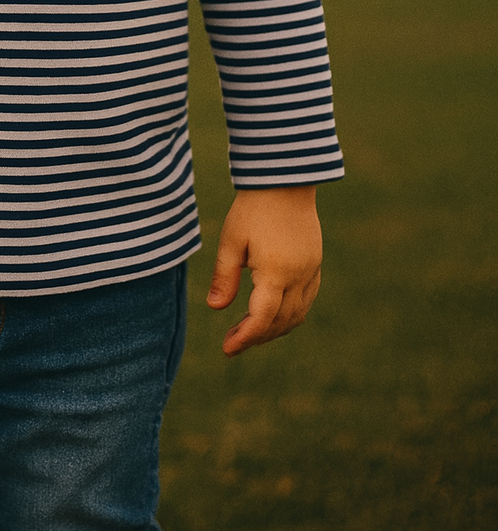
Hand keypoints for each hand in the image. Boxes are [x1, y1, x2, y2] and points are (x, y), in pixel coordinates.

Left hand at [206, 186, 321, 356]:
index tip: (227, 350)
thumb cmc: (252, 208)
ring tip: (249, 330)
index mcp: (276, 272)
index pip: (262, 318)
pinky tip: (272, 313)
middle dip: (257, 336)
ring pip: (297, 314)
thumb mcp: (231, 241)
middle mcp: (299, 276)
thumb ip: (224, 276)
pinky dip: (290, 313)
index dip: (245, 337)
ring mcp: (311, 270)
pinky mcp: (315, 263)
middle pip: (281, 321)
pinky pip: (306, 299)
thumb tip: (215, 308)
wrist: (284, 180)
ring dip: (275, 328)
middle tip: (232, 341)